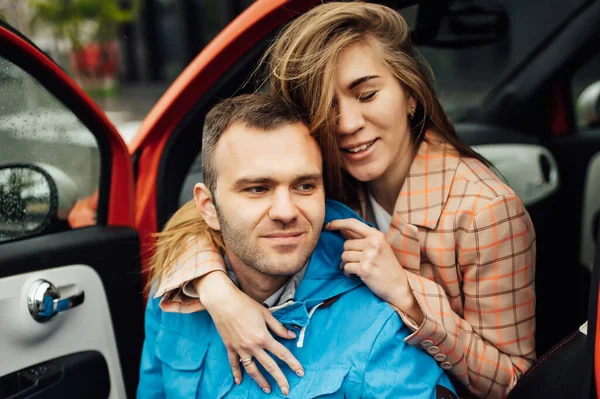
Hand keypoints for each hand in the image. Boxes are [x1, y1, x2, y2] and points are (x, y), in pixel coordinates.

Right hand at [195, 271, 303, 394]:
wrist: (223, 302)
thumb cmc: (245, 305)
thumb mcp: (265, 314)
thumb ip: (279, 327)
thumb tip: (292, 335)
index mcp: (263, 337)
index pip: (282, 353)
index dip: (293, 363)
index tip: (300, 372)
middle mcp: (253, 346)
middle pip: (269, 366)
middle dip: (279, 379)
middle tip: (286, 390)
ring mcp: (240, 349)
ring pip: (252, 369)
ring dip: (260, 381)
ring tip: (267, 389)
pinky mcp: (230, 347)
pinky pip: (234, 363)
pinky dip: (236, 373)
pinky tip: (239, 381)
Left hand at [325, 218, 423, 323]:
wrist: (399, 286)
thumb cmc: (388, 266)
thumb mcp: (379, 247)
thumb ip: (362, 238)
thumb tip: (341, 229)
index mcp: (377, 235)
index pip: (352, 223)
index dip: (337, 223)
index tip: (328, 226)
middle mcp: (373, 243)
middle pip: (346, 244)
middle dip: (347, 254)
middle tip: (356, 261)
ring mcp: (369, 256)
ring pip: (344, 256)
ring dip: (347, 264)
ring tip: (357, 269)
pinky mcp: (364, 269)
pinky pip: (346, 268)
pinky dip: (347, 273)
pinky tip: (355, 275)